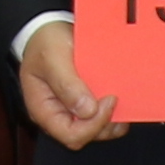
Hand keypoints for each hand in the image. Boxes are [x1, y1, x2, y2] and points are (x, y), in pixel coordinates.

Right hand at [13, 16, 123, 151]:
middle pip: (86, 136)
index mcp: (43, 110)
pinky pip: (101, 117)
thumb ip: (67, 85)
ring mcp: (72, 111)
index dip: (92, 125)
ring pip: (97, 130)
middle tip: (116, 97)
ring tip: (121, 98)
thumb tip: (87, 110)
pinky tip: (120, 98)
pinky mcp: (84, 104)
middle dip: (105, 121)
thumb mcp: (52, 58)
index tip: (109, 100)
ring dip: (112, 118)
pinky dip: (114, 112)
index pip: (70, 135)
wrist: (48, 28)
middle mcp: (58, 116)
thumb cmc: (44, 42)